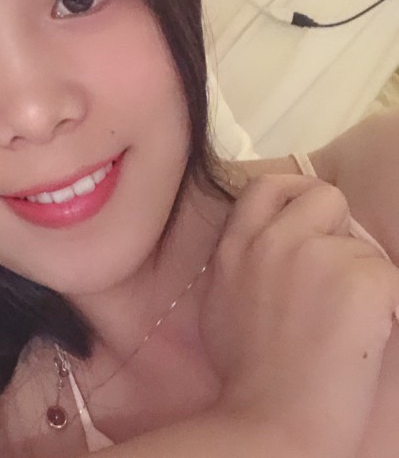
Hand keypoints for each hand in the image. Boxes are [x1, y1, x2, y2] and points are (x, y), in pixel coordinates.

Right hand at [201, 174, 398, 457]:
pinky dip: (385, 302)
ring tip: (344, 320)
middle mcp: (275, 239)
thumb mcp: (219, 302)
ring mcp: (320, 255)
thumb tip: (261, 248)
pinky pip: (388, 275)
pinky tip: (365, 333)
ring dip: (360, 273)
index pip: (267, 186)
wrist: (274, 416)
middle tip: (337, 262)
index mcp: (236, 245)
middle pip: (323, 195)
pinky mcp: (366, 278)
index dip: (292, 191)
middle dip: (336, 222)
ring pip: (362, 243)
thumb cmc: (245, 371)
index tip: (305, 212)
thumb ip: (238, 263)